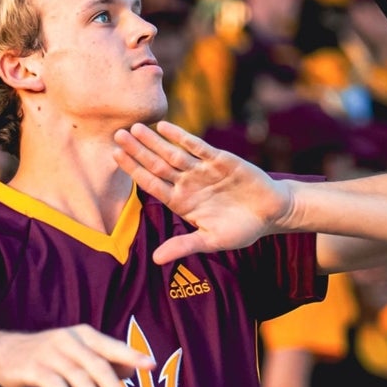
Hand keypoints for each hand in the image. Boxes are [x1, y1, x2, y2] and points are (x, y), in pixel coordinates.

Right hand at [0, 324, 154, 386]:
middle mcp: (71, 339)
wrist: (6, 352)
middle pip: (100, 367)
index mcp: (85, 334)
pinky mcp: (35, 370)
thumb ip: (103, 359)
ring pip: (81, 380)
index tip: (151, 365)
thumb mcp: (77, 351)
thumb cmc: (51, 354)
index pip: (113, 346)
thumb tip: (131, 370)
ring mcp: (52, 353)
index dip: (132, 355)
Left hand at [113, 120, 292, 263]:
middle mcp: (187, 183)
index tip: (115, 156)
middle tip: (117, 135)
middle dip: (137, 150)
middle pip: (157, 164)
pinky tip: (165, 126)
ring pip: (173, 153)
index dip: (133, 170)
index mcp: (181, 203)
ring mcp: (202, 170)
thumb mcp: (212, 240)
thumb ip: (184, 246)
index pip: (151, 184)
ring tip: (135, 127)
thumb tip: (155, 260)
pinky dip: (181, 136)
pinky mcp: (219, 159)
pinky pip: (197, 146)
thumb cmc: (241, 229)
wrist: (271, 212)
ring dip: (154, 140)